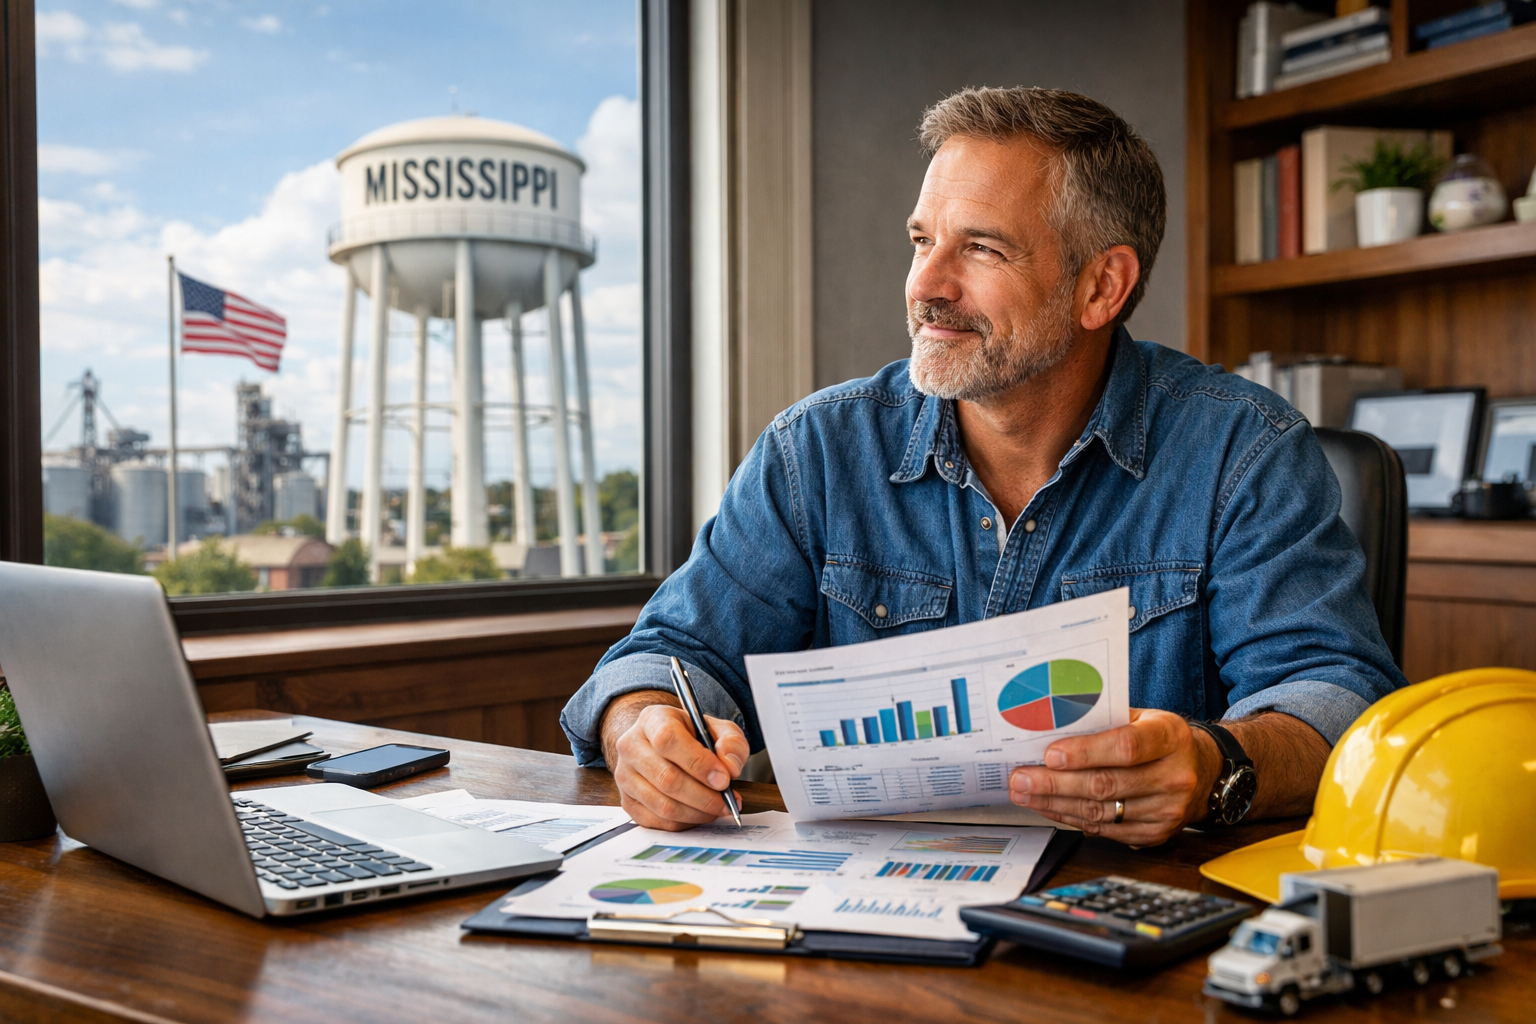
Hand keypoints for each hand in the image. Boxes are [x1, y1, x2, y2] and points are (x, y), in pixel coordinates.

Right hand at [600, 691, 749, 830]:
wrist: (663, 745)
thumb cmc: (690, 736)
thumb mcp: (717, 729)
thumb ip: (730, 742)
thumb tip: (730, 767)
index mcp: (652, 719)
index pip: (668, 740)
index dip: (698, 763)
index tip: (724, 778)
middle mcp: (631, 746)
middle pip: (666, 778)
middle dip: (704, 796)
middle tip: (727, 801)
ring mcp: (625, 776)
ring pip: (663, 805)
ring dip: (697, 812)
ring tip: (718, 808)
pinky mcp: (627, 801)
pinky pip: (658, 821)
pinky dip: (685, 822)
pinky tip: (700, 813)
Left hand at [1007, 708, 1221, 845]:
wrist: (1202, 770)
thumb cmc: (1160, 738)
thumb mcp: (1143, 717)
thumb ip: (1104, 721)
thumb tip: (1051, 729)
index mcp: (1170, 737)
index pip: (1126, 747)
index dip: (1085, 752)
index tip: (1050, 754)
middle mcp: (1174, 776)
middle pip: (1107, 784)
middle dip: (1055, 783)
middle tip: (1020, 778)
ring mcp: (1167, 810)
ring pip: (1101, 811)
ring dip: (1055, 803)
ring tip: (1024, 793)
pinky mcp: (1155, 834)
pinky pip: (1105, 829)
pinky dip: (1071, 818)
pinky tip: (1049, 807)